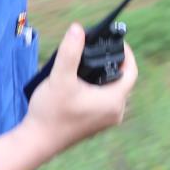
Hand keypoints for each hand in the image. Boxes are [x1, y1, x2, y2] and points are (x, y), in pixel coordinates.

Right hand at [25, 23, 138, 153]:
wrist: (37, 141)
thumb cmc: (50, 112)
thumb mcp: (60, 77)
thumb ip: (70, 52)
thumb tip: (78, 29)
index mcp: (113, 101)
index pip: (132, 72)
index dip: (127, 54)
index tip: (115, 42)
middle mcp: (115, 112)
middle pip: (123, 80)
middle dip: (113, 62)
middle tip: (98, 48)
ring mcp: (106, 120)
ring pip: (113, 90)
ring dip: (105, 75)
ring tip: (89, 62)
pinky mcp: (96, 123)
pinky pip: (105, 100)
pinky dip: (99, 87)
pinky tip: (83, 81)